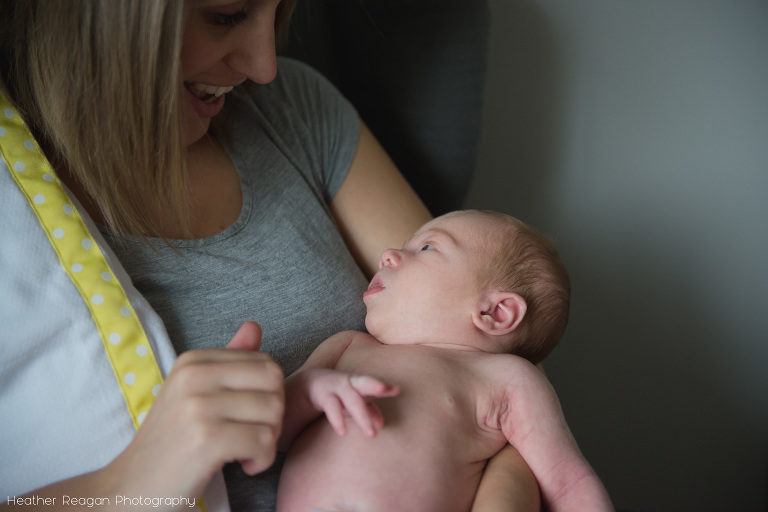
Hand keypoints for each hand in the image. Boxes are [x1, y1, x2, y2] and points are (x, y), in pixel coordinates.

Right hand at [105, 321, 283, 498]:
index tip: (247, 418)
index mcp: (194, 360)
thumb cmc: (171, 443)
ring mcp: (198, 406)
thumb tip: (254, 326)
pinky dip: (262, 460)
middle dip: (275, 414)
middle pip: (275, 382)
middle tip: (253, 435)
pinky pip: (264, 441)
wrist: (132, 488)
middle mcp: (194, 376)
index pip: (265, 362)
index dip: (269, 394)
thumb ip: (228, 361)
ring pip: (274, 411)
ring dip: (269, 440)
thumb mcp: (194, 394)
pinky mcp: (206, 439)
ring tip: (245, 452)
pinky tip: (244, 466)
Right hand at [304, 369, 398, 436]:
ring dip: (362, 415)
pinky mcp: (322, 395)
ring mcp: (335, 387)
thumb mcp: (353, 402)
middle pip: (364, 383)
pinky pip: (331, 407)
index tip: (397, 390)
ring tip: (372, 435)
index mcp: (360, 383)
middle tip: (383, 389)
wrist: (309, 385)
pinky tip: (343, 432)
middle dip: (374, 385)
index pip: (375, 385)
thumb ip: (368, 411)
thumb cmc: (339, 395)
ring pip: (350, 399)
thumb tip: (381, 425)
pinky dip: (338, 419)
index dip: (386, 387)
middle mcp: (349, 383)